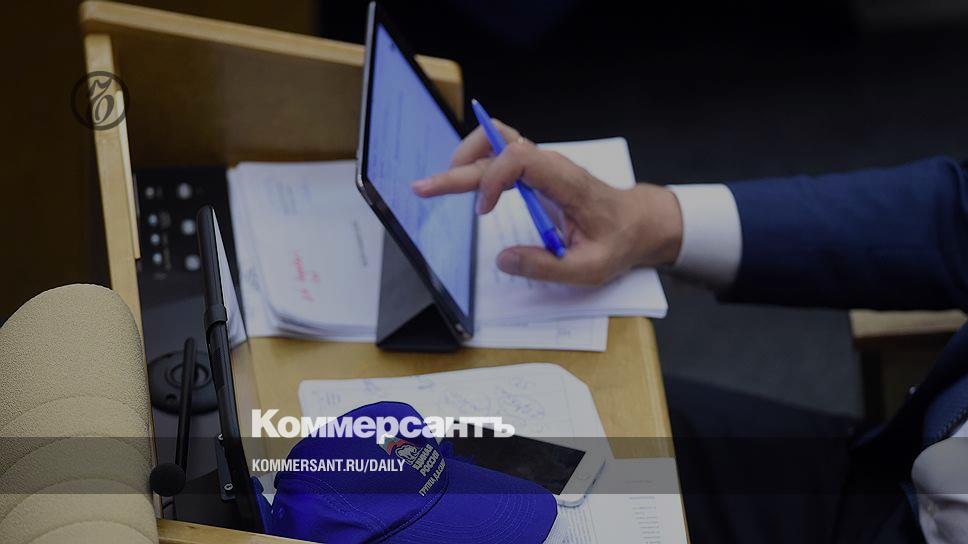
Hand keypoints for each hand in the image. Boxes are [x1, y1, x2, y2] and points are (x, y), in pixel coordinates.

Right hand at [412, 121, 683, 285]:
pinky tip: (460, 181)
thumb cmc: (618, 242)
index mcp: (567, 182)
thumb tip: (503, 260)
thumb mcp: (590, 268)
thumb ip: (546, 266)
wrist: (638, 222)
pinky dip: (476, 163)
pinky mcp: (536, 173)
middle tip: (423, 188)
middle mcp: (551, 166)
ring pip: (496, 141)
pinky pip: (501, 155)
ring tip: (440, 184)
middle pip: (498, 146)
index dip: (492, 179)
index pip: (520, 158)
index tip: (482, 212)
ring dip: (465, 158)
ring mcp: (542, 166)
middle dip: (458, 167)